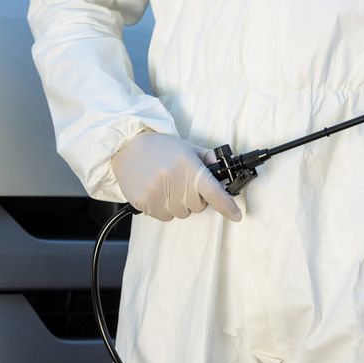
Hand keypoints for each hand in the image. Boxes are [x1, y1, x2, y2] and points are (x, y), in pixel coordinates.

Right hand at [110, 131, 241, 221]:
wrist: (126, 145)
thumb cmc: (159, 146)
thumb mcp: (186, 147)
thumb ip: (207, 159)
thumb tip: (225, 168)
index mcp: (188, 166)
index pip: (213, 192)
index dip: (227, 206)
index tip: (236, 215)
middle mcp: (174, 180)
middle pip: (198, 206)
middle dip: (194, 198)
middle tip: (182, 183)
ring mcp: (158, 193)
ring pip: (181, 213)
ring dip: (179, 204)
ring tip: (167, 186)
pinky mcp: (145, 202)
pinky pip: (165, 217)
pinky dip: (164, 208)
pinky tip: (157, 192)